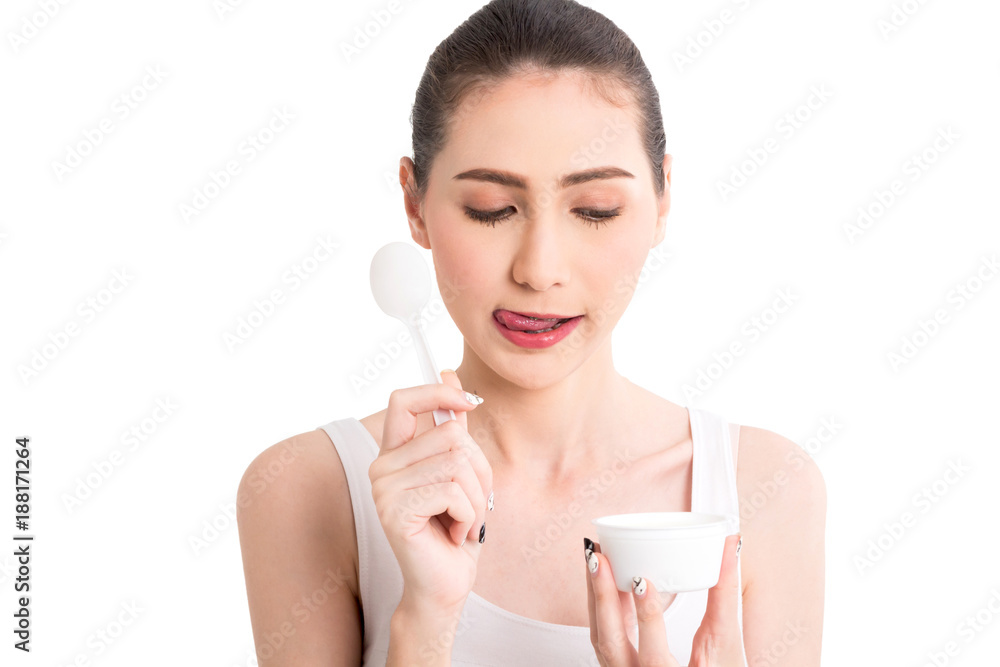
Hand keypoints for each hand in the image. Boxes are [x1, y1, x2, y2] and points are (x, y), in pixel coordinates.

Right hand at [369, 370, 493, 615]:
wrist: (445, 584)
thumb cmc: (453, 529)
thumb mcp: (461, 472)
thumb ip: (452, 426)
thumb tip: (450, 372)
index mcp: (393, 454)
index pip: (404, 400)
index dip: (438, 392)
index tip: (469, 401)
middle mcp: (382, 468)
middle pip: (450, 434)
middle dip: (478, 469)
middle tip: (470, 502)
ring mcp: (384, 490)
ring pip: (457, 463)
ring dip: (476, 497)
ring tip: (463, 520)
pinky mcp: (395, 512)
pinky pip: (453, 492)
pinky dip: (469, 515)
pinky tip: (456, 533)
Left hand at [585, 533, 743, 665]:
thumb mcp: (726, 645)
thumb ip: (726, 596)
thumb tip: (731, 547)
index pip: (654, 658)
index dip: (647, 617)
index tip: (643, 580)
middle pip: (609, 643)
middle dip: (602, 597)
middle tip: (598, 557)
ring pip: (600, 637)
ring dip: (596, 596)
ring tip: (596, 556)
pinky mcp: (618, 663)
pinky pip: (603, 634)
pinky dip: (602, 605)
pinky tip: (606, 578)